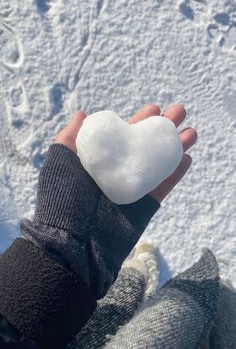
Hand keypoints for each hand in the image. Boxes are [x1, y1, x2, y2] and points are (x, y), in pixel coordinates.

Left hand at [55, 104, 196, 202]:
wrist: (71, 239)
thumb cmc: (61, 198)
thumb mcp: (59, 161)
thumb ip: (70, 137)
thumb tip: (82, 114)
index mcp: (100, 161)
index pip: (124, 137)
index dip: (140, 121)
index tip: (154, 109)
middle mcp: (118, 173)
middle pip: (145, 147)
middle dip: (163, 129)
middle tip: (178, 112)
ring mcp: (132, 189)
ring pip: (158, 164)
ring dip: (175, 147)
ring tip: (191, 131)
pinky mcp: (144, 206)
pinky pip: (162, 187)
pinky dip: (175, 173)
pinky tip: (186, 157)